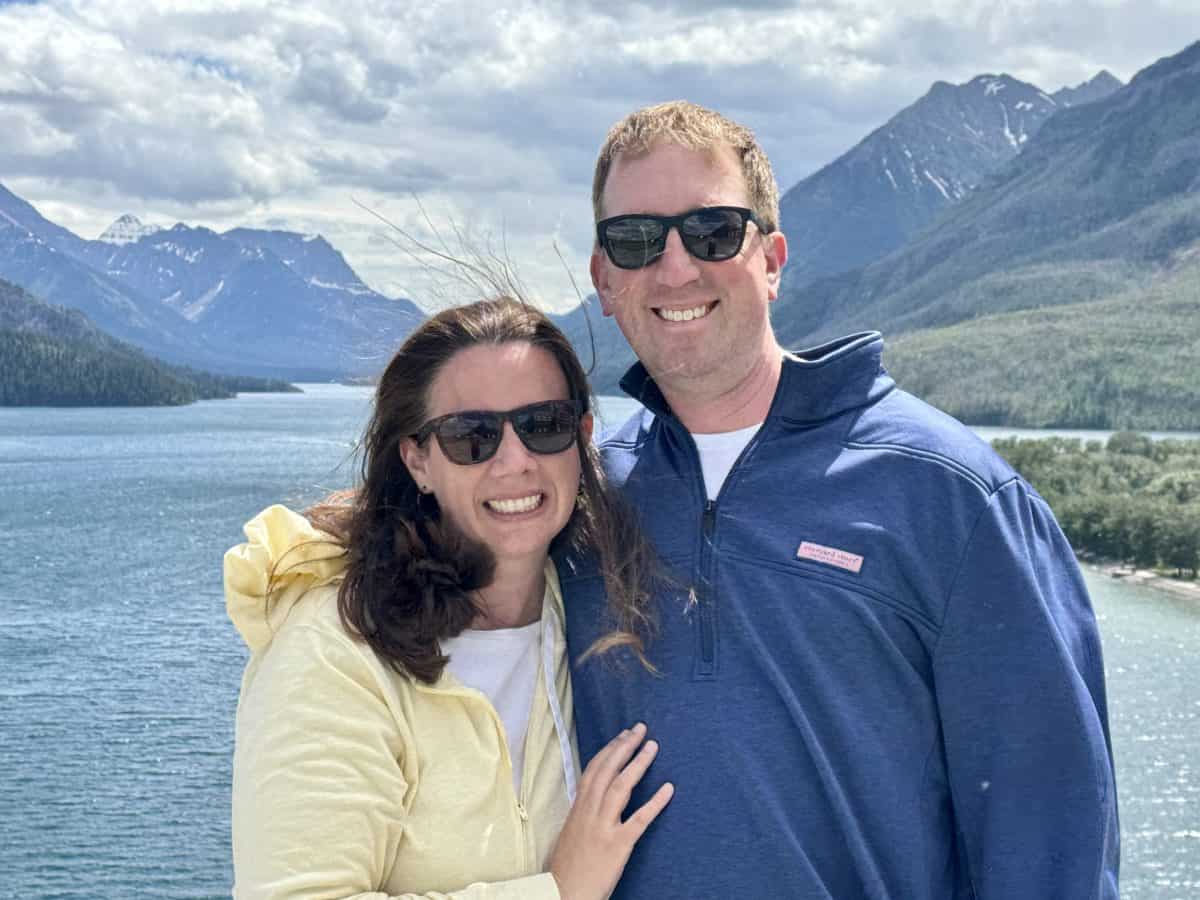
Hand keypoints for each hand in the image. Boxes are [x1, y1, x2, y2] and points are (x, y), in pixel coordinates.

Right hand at [548, 722, 673, 899]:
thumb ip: (584, 812)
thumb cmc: (568, 865)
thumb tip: (595, 795)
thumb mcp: (571, 831)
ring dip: (639, 764)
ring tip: (653, 746)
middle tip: (640, 728)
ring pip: (622, 787)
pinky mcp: (618, 845)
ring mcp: (604, 827)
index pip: (594, 769)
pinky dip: (655, 802)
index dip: (609, 749)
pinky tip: (668, 789)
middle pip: (608, 770)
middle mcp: (589, 812)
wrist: (564, 892)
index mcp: (578, 808)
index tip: (623, 734)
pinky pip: (639, 820)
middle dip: (624, 746)